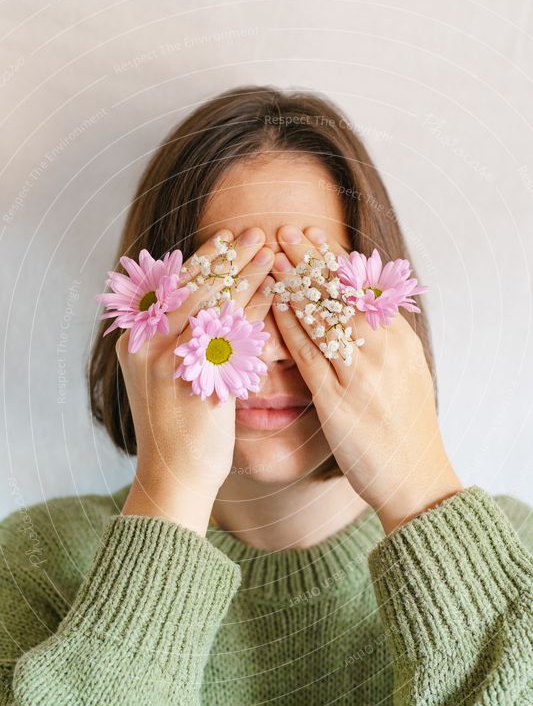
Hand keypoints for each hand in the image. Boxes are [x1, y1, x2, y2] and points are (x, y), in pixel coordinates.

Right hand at [118, 227, 273, 534]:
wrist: (173, 477)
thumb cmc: (176, 428)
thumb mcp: (162, 376)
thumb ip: (173, 339)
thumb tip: (201, 303)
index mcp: (136, 338)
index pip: (173, 285)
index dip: (205, 258)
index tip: (230, 236)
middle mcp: (147, 343)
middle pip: (193, 286)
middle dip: (227, 255)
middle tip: (257, 231)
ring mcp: (169, 359)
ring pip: (213, 302)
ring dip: (245, 273)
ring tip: (272, 251)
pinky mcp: (196, 378)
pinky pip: (231, 334)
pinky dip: (255, 308)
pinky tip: (276, 292)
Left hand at [270, 225, 462, 535]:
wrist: (416, 476)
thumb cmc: (406, 426)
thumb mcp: (405, 373)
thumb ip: (384, 340)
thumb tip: (363, 311)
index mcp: (397, 340)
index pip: (363, 288)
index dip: (334, 258)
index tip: (311, 234)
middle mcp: (381, 350)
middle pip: (342, 293)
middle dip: (311, 259)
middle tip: (284, 230)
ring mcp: (360, 374)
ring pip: (323, 317)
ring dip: (295, 284)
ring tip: (272, 257)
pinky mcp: (337, 401)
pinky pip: (308, 356)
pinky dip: (289, 327)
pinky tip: (272, 308)